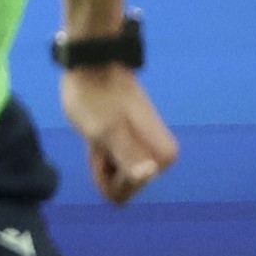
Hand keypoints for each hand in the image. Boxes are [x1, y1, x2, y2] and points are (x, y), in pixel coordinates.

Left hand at [59, 61, 178, 204]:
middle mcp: (160, 156)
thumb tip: (148, 173)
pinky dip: (102, 152)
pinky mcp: (134, 142)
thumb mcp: (106, 131)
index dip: (107, 174)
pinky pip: (115, 162)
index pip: (127, 191)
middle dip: (103, 167)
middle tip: (98, 135)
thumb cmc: (96, 97)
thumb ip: (128, 157)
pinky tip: (98, 134)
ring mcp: (146, 149)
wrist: (93, 65)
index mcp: (162, 156)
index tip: (103, 145)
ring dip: (101, 158)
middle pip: (123, 186)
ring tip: (97, 132)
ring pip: (118, 174)